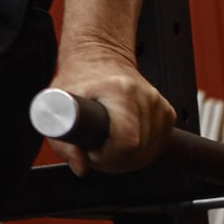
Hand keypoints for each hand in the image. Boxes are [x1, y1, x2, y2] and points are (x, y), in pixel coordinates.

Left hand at [46, 45, 175, 174]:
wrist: (100, 55)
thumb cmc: (78, 78)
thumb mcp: (56, 105)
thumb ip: (64, 143)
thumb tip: (81, 168)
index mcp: (122, 92)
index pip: (127, 142)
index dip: (106, 156)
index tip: (91, 149)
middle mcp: (146, 97)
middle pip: (138, 152)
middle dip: (113, 160)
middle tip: (94, 147)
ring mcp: (159, 105)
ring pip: (149, 153)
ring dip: (126, 157)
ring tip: (106, 141)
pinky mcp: (167, 113)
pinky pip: (156, 146)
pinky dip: (139, 151)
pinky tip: (122, 139)